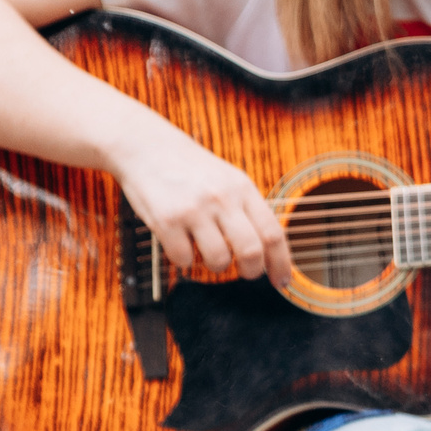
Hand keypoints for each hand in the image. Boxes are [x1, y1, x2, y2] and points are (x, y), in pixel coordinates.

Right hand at [105, 113, 291, 284]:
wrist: (148, 148)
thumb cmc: (192, 170)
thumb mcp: (230, 180)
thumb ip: (248, 209)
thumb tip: (270, 249)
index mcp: (243, 189)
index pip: (273, 233)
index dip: (281, 263)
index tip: (282, 282)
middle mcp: (222, 199)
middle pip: (251, 251)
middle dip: (253, 271)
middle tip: (248, 273)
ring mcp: (194, 210)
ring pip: (219, 260)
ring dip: (217, 265)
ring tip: (209, 253)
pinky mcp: (166, 221)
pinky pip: (184, 259)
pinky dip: (185, 261)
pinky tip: (181, 245)